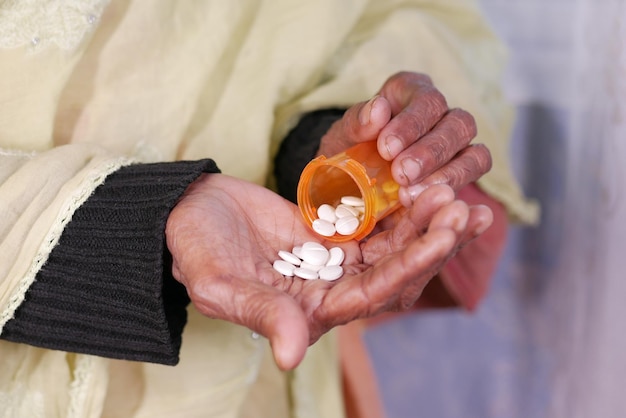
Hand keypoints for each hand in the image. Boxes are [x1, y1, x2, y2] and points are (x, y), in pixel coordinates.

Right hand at [165, 174, 491, 369]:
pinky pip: (375, 220)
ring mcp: (335, 259)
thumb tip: (292, 356)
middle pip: (395, 271)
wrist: (189, 213)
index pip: (374, 294)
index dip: (411, 266)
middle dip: (432, 242)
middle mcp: (332, 290)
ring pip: (392, 245)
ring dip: (425, 223)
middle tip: (464, 209)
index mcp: (311, 312)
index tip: (445, 234)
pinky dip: (400, 207)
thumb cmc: (196, 251)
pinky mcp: (333, 230)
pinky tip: (425, 185)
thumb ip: (262, 315)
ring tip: (455, 193)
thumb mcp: (222, 284)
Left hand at [318, 71, 491, 205]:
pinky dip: (453, 187)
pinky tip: (425, 202)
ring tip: (411, 194)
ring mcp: (457, 144)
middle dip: (430, 152)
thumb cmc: (350, 150)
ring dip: (447, 174)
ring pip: (475, 152)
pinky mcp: (463, 172)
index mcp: (411, 92)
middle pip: (458, 123)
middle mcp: (442, 114)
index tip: (386, 148)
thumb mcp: (345, 135)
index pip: (426, 100)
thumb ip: (357, 122)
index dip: (412, 124)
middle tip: (402, 173)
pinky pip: (474, 175)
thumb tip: (377, 109)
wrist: (350, 182)